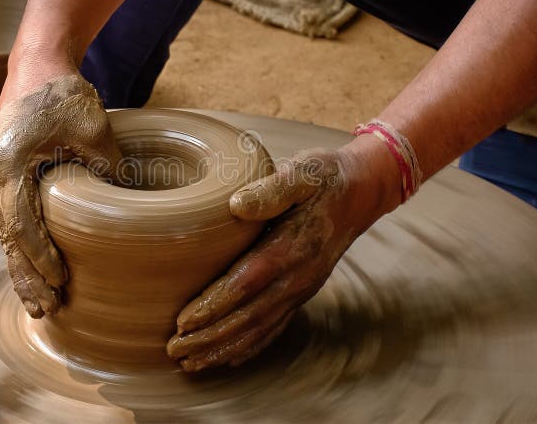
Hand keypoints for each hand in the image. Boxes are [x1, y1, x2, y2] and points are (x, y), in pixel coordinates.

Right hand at [0, 63, 122, 318]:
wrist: (37, 62)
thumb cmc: (63, 92)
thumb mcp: (94, 129)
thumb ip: (107, 169)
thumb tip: (126, 208)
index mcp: (6, 164)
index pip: (22, 226)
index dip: (40, 259)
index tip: (60, 283)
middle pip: (7, 238)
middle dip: (25, 276)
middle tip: (45, 311)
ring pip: (6, 231)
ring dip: (21, 265)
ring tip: (37, 301)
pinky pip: (8, 216)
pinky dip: (20, 243)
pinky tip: (32, 266)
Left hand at [167, 144, 394, 371]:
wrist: (362, 190)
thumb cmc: (324, 177)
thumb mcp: (301, 173)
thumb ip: (271, 190)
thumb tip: (236, 205)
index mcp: (292, 247)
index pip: (246, 284)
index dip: (214, 306)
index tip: (183, 322)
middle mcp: (298, 276)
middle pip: (248, 316)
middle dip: (211, 337)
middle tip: (175, 351)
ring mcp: (302, 288)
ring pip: (260, 328)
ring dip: (225, 348)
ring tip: (192, 363)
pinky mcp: (303, 291)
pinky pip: (276, 327)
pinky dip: (251, 347)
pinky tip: (230, 358)